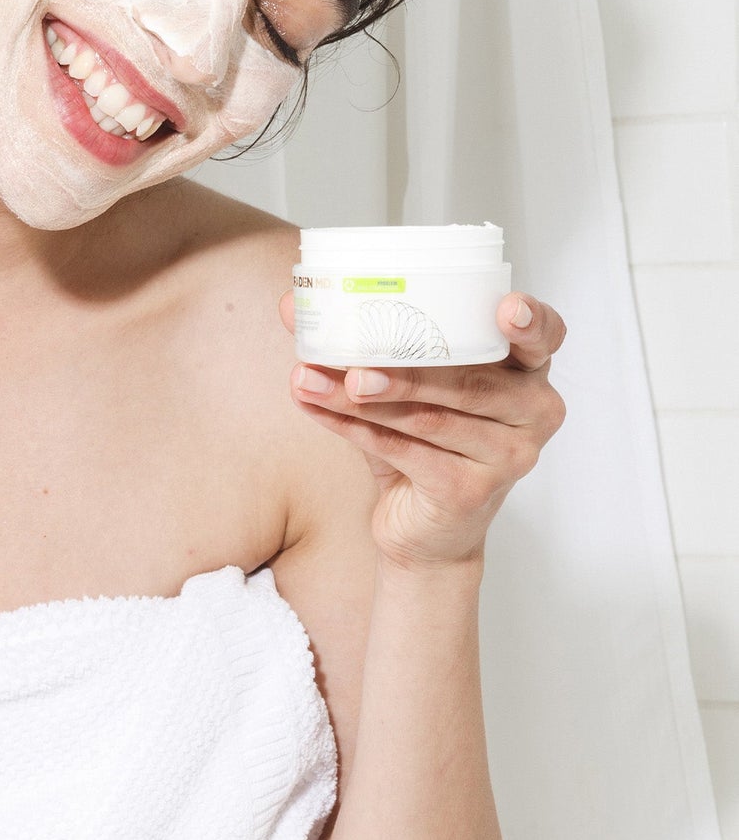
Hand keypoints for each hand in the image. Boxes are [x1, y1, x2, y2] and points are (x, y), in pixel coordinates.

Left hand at [276, 290, 567, 569]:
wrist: (425, 536)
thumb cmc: (423, 448)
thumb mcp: (403, 390)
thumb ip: (361, 346)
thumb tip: (294, 303)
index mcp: (527, 375)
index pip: (545, 338)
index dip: (531, 321)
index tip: (506, 307)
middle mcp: (532, 414)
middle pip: (468, 380)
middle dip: (402, 367)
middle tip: (351, 362)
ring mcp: (508, 457)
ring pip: (427, 418)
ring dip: (359, 399)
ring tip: (309, 380)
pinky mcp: (470, 491)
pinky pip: (405, 452)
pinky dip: (353, 430)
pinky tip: (317, 409)